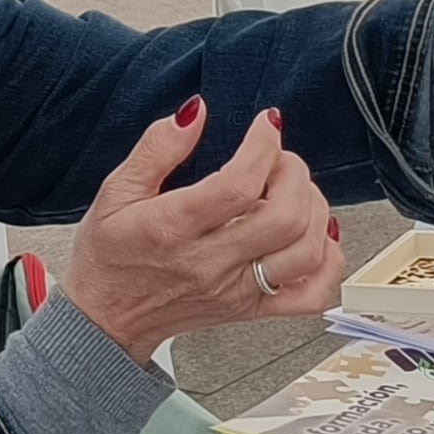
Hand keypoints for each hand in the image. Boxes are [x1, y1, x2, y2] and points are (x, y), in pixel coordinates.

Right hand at [56, 99, 345, 361]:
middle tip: (279, 158)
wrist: (105, 321)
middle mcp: (210, 264)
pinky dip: (328, 262)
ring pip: (305, 253)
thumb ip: (157, 148)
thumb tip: (196, 111)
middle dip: (295, 174)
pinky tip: (314, 234)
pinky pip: (311, 297)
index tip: (265, 125)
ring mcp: (236, 292)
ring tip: (294, 191)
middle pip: (284, 218)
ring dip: (314, 210)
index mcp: (173, 229)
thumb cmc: (109, 256)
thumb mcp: (115, 191)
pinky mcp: (251, 311)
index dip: (263, 147)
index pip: (238, 186)